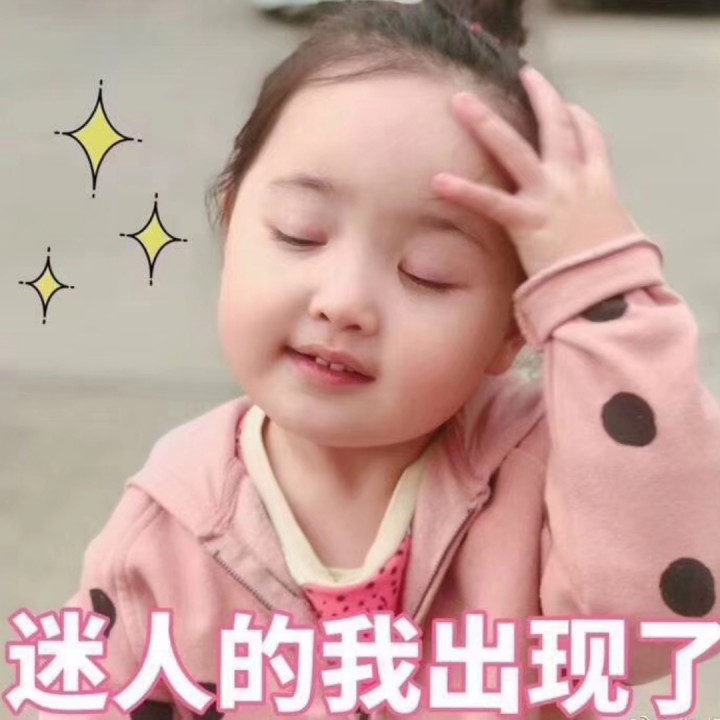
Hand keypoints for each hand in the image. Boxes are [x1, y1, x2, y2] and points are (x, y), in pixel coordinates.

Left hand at [431, 66, 639, 277]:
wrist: (611, 293)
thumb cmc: (615, 274)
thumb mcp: (617, 238)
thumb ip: (601, 225)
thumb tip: (595, 232)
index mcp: (600, 184)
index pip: (592, 139)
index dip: (579, 118)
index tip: (569, 106)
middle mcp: (575, 181)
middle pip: (558, 127)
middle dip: (542, 96)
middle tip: (527, 74)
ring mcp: (550, 197)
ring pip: (515, 149)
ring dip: (486, 123)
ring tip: (461, 102)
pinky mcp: (528, 221)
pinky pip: (490, 202)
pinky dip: (463, 191)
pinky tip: (437, 180)